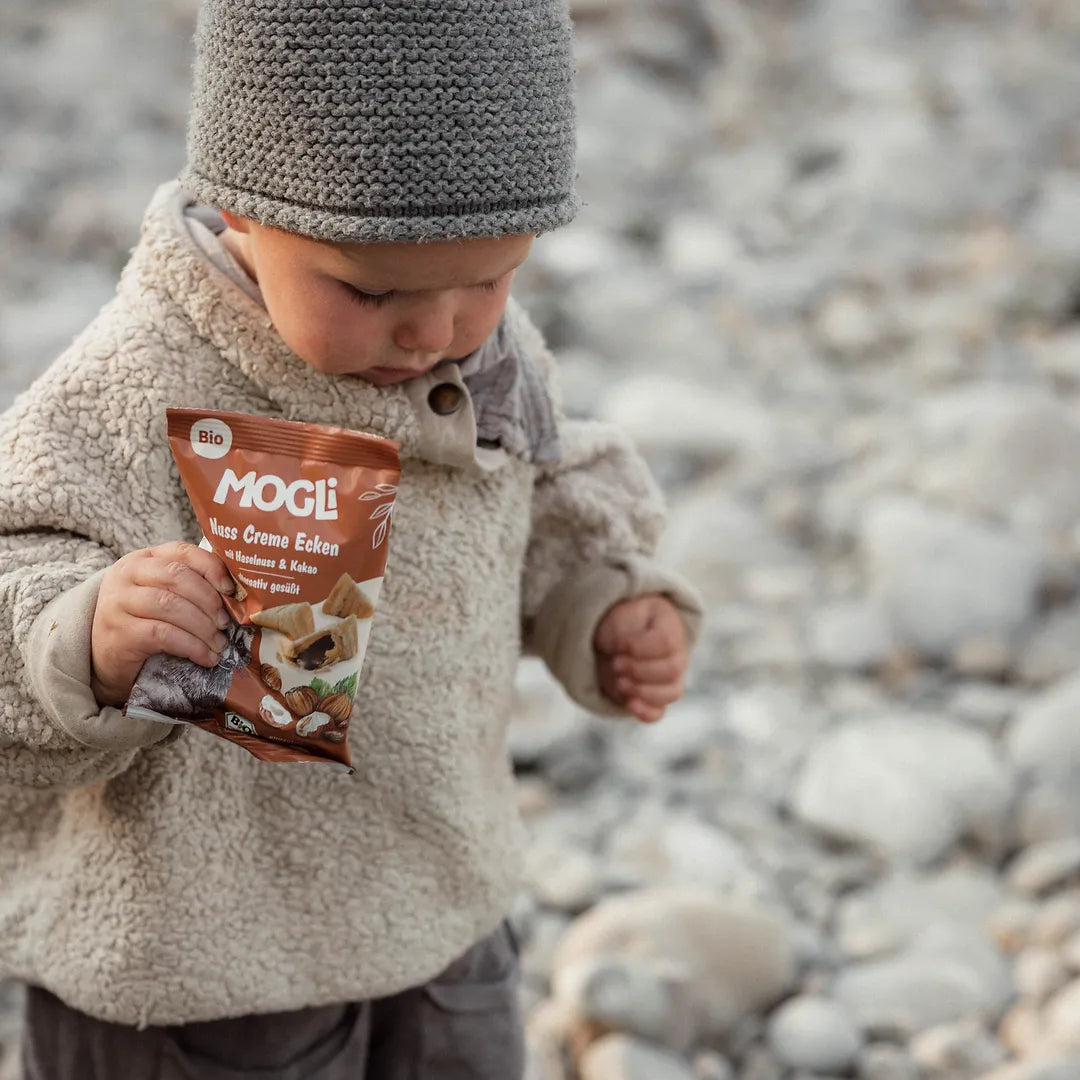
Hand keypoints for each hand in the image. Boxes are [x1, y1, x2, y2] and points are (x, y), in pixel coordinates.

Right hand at [90, 542, 235, 707]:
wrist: (106, 658)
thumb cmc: (144, 622)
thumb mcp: (164, 596)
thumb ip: (191, 587)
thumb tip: (237, 595)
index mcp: (144, 559)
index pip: (182, 552)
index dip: (211, 568)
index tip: (231, 590)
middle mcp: (127, 574)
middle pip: (176, 576)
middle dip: (208, 600)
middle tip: (226, 622)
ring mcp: (118, 602)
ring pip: (170, 605)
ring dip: (203, 627)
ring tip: (219, 643)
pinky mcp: (119, 632)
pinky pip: (163, 634)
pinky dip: (191, 646)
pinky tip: (206, 657)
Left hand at [594, 594, 688, 722]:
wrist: (616, 638)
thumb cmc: (622, 623)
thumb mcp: (619, 617)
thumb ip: (620, 631)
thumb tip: (618, 649)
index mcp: (670, 627)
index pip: (666, 642)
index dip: (640, 647)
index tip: (619, 645)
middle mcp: (677, 654)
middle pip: (673, 669)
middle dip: (639, 670)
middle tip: (616, 664)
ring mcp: (671, 679)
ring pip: (672, 693)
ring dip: (642, 691)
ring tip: (620, 683)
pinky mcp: (655, 699)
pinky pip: (658, 712)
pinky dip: (645, 712)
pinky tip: (629, 703)